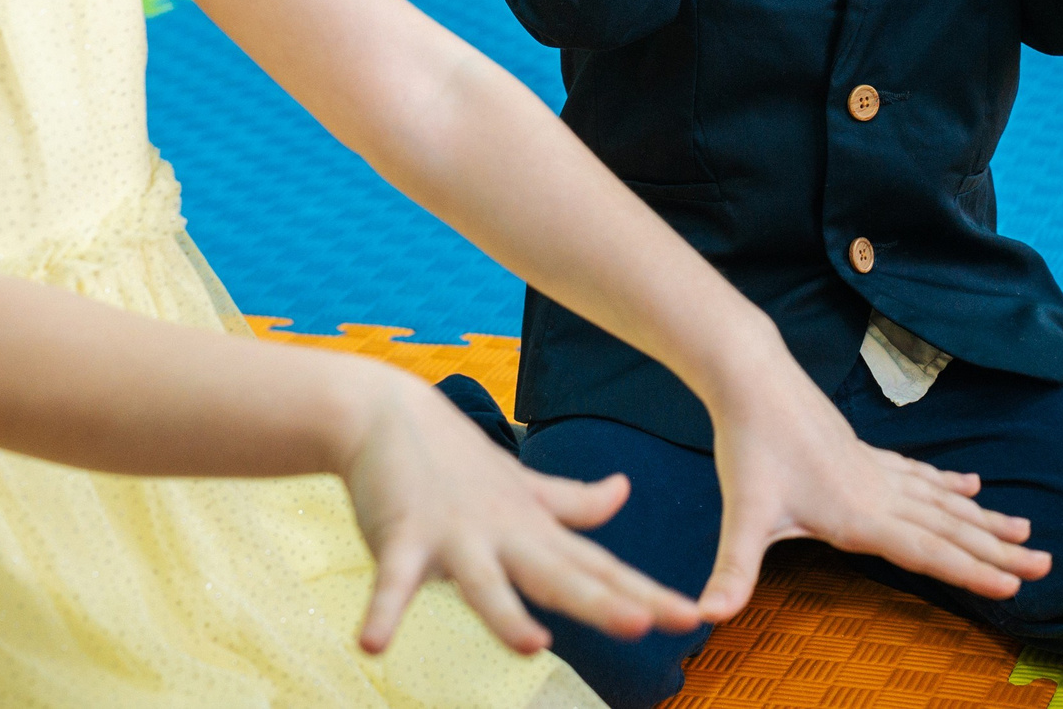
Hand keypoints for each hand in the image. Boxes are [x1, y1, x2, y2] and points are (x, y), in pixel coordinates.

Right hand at [344, 368, 701, 655]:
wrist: (385, 414)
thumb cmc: (454, 459)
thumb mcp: (521, 487)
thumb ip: (571, 501)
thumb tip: (624, 493)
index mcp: (534, 530)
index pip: (599, 568)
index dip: (644, 594)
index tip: (690, 618)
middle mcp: (504, 535)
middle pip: (560, 576)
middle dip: (602, 602)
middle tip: (646, 623)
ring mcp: (454, 536)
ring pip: (486, 583)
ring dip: (506, 615)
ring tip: (533, 647)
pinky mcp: (402, 536)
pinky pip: (392, 581)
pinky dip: (382, 610)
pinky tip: (372, 643)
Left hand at [693, 365, 1048, 620]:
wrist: (753, 378)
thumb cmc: (748, 447)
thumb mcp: (740, 516)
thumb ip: (731, 571)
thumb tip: (707, 615)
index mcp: (859, 514)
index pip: (927, 551)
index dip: (971, 571)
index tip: (1015, 587)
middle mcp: (878, 493)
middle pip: (950, 528)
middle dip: (998, 552)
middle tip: (1047, 568)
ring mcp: (876, 470)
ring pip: (943, 501)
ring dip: (986, 520)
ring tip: (1027, 534)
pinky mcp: (865, 453)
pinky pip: (921, 475)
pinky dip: (950, 485)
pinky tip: (972, 487)